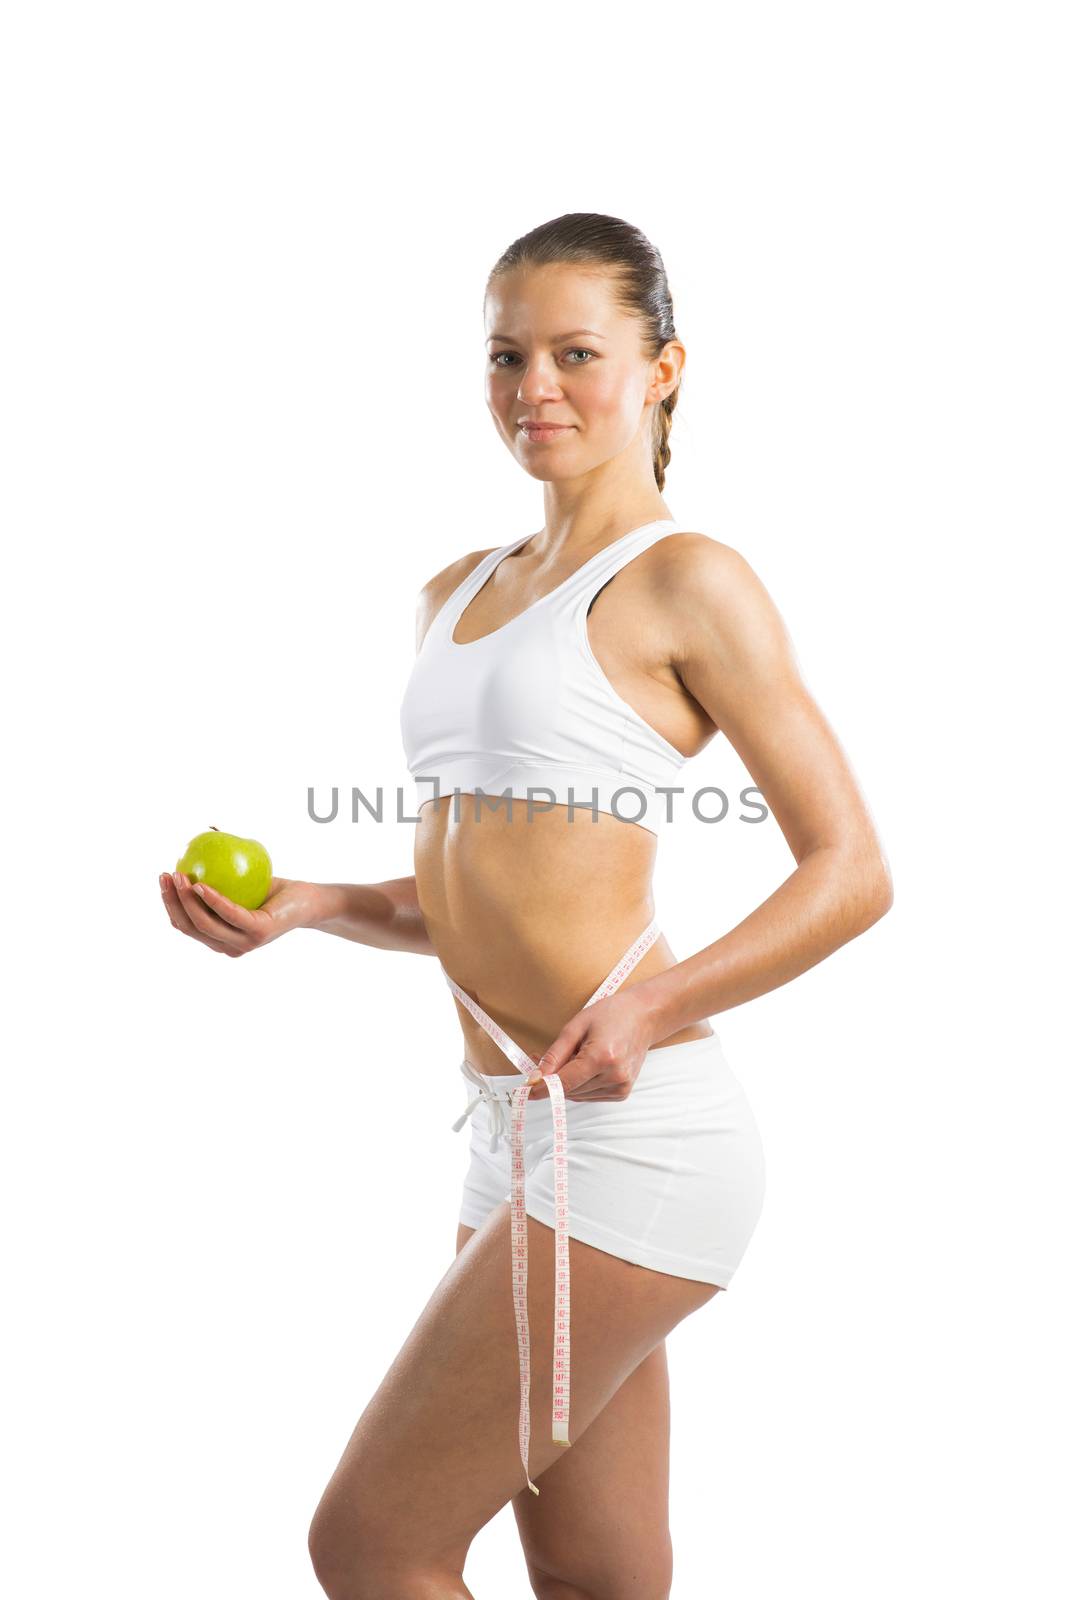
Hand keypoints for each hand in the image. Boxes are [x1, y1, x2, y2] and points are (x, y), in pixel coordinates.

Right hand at [160, 870, 316, 956]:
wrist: (307, 900)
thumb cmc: (271, 890)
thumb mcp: (239, 880)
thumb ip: (217, 869)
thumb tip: (200, 835)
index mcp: (219, 939)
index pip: (185, 925)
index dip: (168, 904)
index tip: (163, 879)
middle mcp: (228, 947)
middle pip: (189, 926)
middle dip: (171, 902)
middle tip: (166, 876)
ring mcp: (243, 943)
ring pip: (204, 923)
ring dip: (186, 899)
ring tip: (179, 875)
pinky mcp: (258, 932)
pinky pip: (229, 913)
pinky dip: (212, 900)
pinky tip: (201, 884)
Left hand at [524, 987, 659, 1101]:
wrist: (644, 1016)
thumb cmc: (612, 1015)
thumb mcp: (577, 1026)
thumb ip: (555, 1054)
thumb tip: (536, 1077)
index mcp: (602, 1057)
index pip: (564, 1082)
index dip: (542, 1088)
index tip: (525, 1091)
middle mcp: (614, 1076)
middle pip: (569, 1090)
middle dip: (552, 1078)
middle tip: (541, 1059)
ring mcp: (620, 1087)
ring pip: (577, 1095)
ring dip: (566, 1081)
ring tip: (570, 1056)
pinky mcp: (622, 1092)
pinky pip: (589, 1095)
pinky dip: (580, 1083)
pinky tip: (586, 1065)